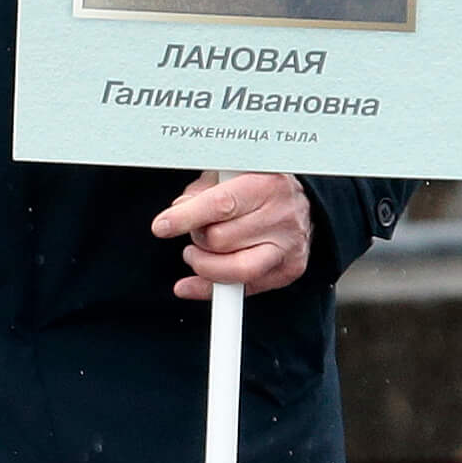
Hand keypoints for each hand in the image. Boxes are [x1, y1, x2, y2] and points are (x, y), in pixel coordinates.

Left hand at [151, 170, 310, 298]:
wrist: (298, 200)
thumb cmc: (257, 184)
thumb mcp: (228, 172)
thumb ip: (201, 190)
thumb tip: (179, 210)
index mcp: (266, 185)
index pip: (219, 205)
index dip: (185, 218)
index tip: (162, 226)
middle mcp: (281, 217)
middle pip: (221, 239)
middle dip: (197, 238)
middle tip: (195, 232)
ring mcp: (288, 246)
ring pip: (235, 268)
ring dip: (204, 264)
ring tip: (197, 253)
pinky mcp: (289, 269)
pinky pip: (244, 289)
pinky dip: (210, 290)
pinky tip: (190, 285)